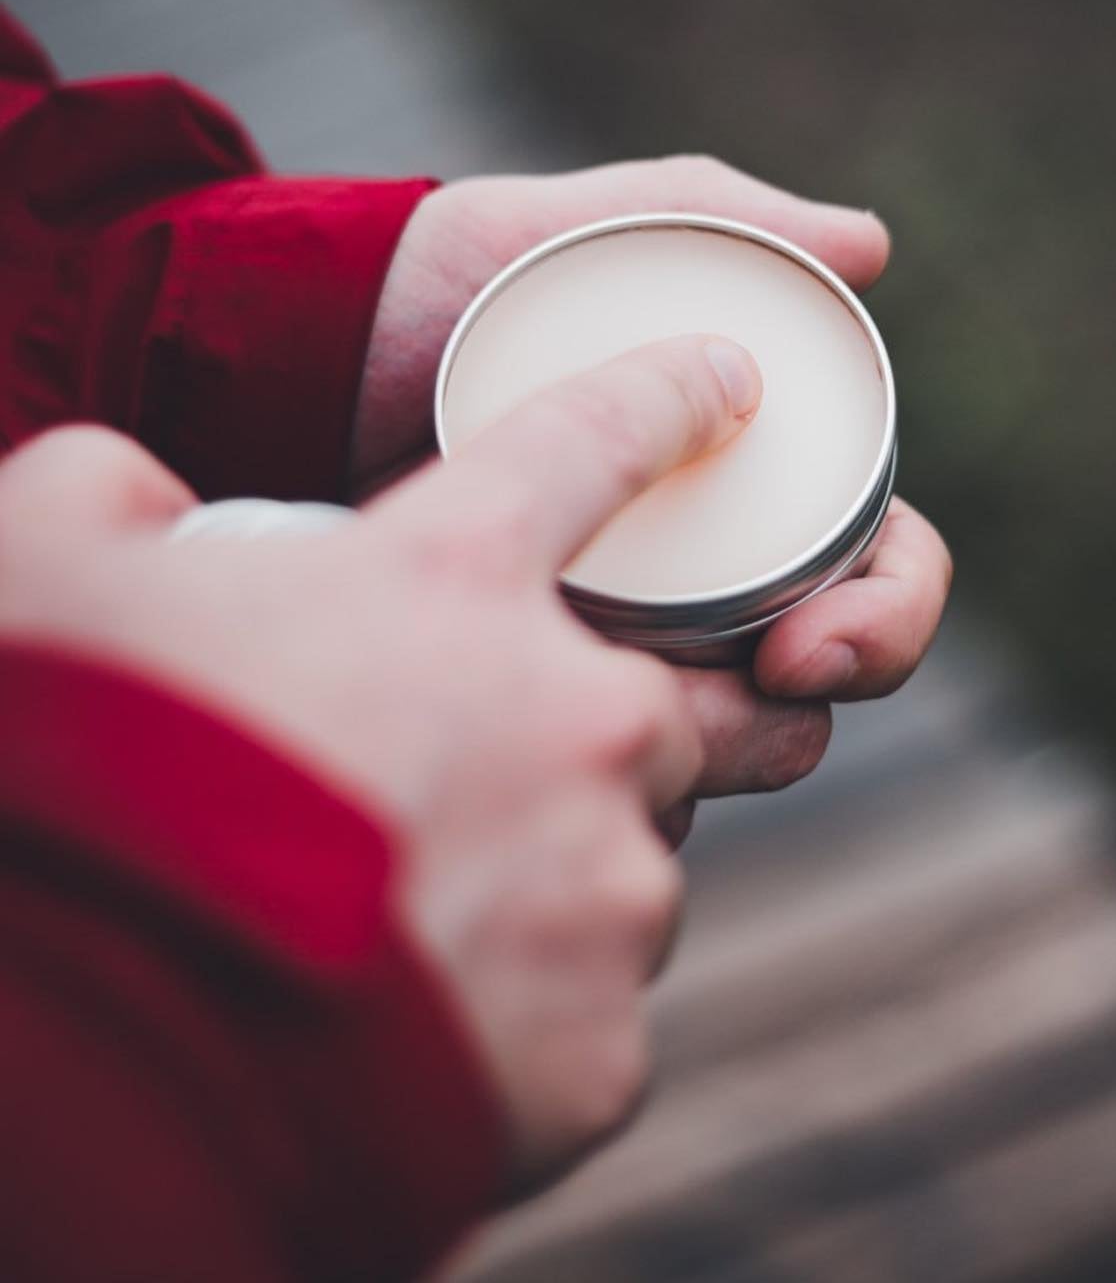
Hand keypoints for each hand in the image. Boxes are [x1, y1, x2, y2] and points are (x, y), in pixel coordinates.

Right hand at [0, 332, 761, 1191]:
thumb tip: (138, 505)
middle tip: (455, 785)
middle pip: (647, 702)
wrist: (89, 1054)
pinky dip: (521, 1022)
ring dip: (546, 884)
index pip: (600, 438)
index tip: (725, 383)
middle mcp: (574, 716)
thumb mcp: (45, 574)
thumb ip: (112, 498)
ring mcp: (603, 886)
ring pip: (622, 867)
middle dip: (580, 736)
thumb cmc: (77, 780)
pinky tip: (412, 1034)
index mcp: (456, 577)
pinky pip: (591, 1017)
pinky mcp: (602, 1046)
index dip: (667, 398)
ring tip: (407, 925)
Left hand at [357, 155, 950, 817]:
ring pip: (730, 743)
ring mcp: (622, 639)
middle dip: (824, 699)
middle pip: (829, 673)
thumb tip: (873, 246)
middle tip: (768, 683)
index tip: (816, 641)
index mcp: (748, 479)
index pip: (882, 566)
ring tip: (649, 752)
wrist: (295, 356)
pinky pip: (607, 777)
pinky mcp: (532, 686)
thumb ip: (721, 215)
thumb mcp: (579, 228)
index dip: (889, 615)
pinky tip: (564, 784)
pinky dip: (617, 794)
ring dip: (724, 760)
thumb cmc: (445, 282)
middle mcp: (708, 568)